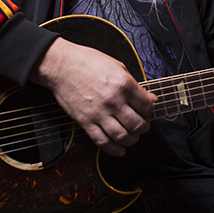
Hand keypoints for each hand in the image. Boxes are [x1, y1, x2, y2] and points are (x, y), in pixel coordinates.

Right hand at [30, 37, 156, 155]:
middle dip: (143, 127)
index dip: (149, 111)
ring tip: (132, 136)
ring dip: (131, 140)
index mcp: (123, 85)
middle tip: (142, 125)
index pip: (146, 106)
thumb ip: (135, 84)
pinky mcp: (85, 121)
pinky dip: (114, 149)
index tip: (146, 111)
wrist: (62, 66)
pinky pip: (102, 141)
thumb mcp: (118, 66)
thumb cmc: (87, 62)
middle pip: (137, 124)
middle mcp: (113, 101)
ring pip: (122, 136)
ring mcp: (99, 113)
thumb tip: (151, 98)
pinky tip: (119, 149)